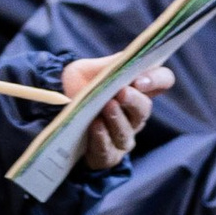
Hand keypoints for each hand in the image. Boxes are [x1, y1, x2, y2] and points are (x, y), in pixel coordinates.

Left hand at [67, 58, 175, 175]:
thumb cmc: (80, 87)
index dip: (157, 79)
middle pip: (144, 108)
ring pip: (126, 131)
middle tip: (122, 92)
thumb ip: (112, 64)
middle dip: (134, 100)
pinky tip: (95, 126)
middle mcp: (135, 114)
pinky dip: (101, 137)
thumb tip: (130, 58)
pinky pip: (107, 149)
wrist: (52, 109)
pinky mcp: (107, 155)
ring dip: (117, 119)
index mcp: (138, 89)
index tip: (140, 79)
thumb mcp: (92, 69)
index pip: (163, 80)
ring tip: (106, 107)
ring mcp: (123, 136)